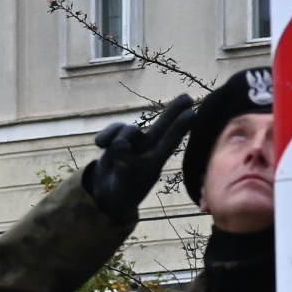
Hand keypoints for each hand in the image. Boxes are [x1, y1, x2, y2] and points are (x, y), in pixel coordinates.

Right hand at [85, 94, 196, 219]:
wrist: (107, 194)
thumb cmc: (122, 192)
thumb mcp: (123, 182)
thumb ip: (123, 164)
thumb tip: (121, 144)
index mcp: (154, 162)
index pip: (169, 141)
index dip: (180, 128)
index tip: (193, 113)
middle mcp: (148, 149)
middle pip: (162, 126)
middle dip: (174, 111)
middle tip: (188, 97)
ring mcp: (135, 143)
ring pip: (128, 129)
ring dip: (117, 137)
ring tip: (110, 156)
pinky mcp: (121, 139)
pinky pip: (114, 129)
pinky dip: (107, 135)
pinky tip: (99, 144)